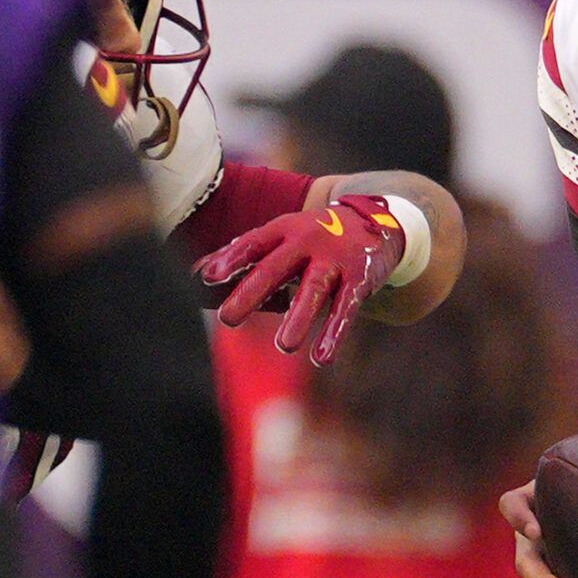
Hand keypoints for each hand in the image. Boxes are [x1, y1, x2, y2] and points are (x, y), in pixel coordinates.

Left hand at [195, 195, 405, 365]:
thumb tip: (199, 273)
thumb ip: (245, 252)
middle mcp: (309, 242)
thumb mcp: (284, 234)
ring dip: (299, 319)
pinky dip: (334, 333)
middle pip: (277, 267)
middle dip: (252, 293)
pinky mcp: (360, 278)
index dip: (231, 258)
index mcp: (285, 230)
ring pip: (314, 290)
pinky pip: (345, 308)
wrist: (378, 220)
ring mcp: (336, 260)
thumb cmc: (317, 234)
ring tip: (284, 346)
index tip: (209, 277)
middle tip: (228, 319)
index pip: (253, 243)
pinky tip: (322, 357)